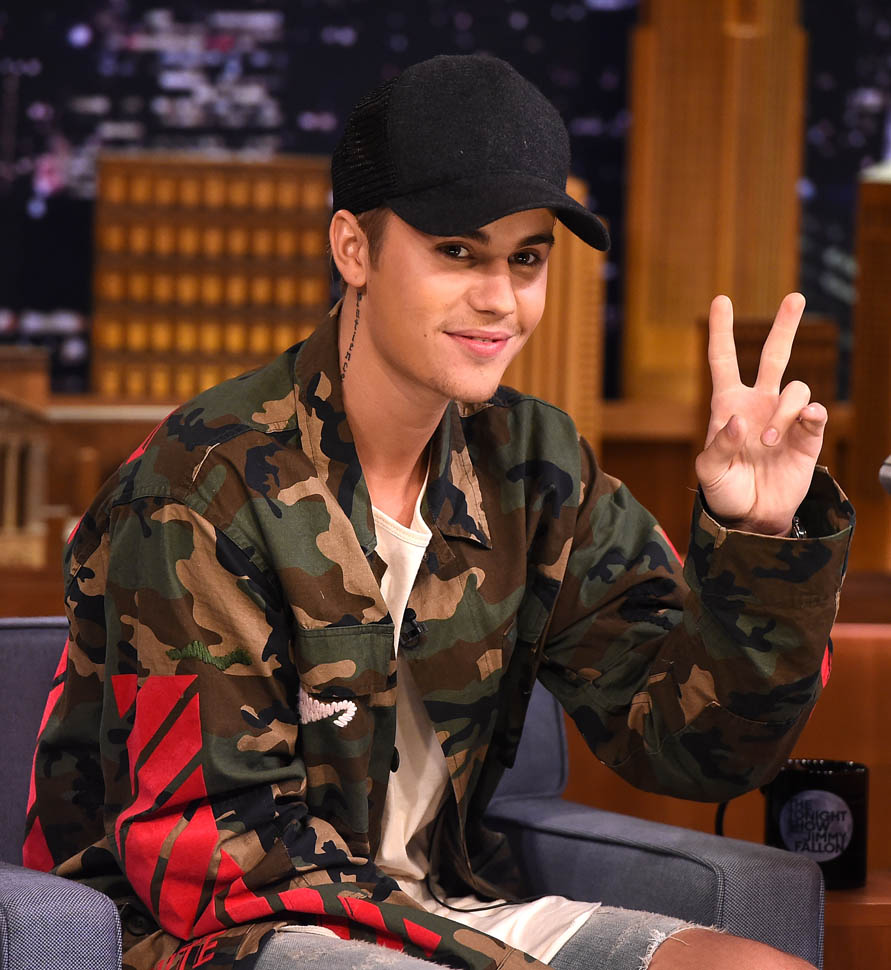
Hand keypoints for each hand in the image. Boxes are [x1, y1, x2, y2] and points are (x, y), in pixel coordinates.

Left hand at [694, 292, 826, 535]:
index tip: (721, 301)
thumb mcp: (708, 470)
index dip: (721, 331)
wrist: (752, 515)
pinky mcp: (807, 436)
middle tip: (795, 297)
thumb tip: (740, 421)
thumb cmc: (724, 490)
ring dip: (784, 411)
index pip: (724, 360)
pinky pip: (815, 413)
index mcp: (728, 405)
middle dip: (786, 326)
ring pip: (796, 388)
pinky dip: (809, 415)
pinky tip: (801, 426)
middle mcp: (759, 404)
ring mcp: (785, 418)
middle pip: (775, 355)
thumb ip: (719, 445)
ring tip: (769, 441)